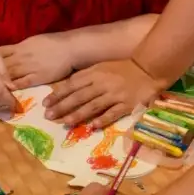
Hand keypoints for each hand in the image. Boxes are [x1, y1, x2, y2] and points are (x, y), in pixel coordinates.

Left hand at [0, 33, 73, 89]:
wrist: (70, 49)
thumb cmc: (54, 43)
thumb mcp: (34, 41)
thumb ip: (21, 47)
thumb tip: (10, 50)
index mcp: (21, 46)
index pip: (1, 52)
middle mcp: (22, 57)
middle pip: (2, 64)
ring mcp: (29, 68)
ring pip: (10, 74)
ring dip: (0, 81)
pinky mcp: (37, 78)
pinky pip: (22, 83)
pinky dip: (13, 87)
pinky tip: (5, 91)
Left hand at [45, 59, 161, 127]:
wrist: (147, 69)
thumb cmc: (121, 69)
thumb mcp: (101, 67)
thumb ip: (85, 77)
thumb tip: (66, 88)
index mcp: (95, 73)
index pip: (72, 84)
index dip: (58, 94)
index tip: (46, 103)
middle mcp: (103, 84)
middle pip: (79, 96)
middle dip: (63, 106)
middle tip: (49, 116)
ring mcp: (115, 95)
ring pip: (93, 106)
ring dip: (78, 114)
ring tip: (65, 122)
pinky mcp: (127, 104)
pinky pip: (113, 113)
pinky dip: (103, 120)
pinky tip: (92, 127)